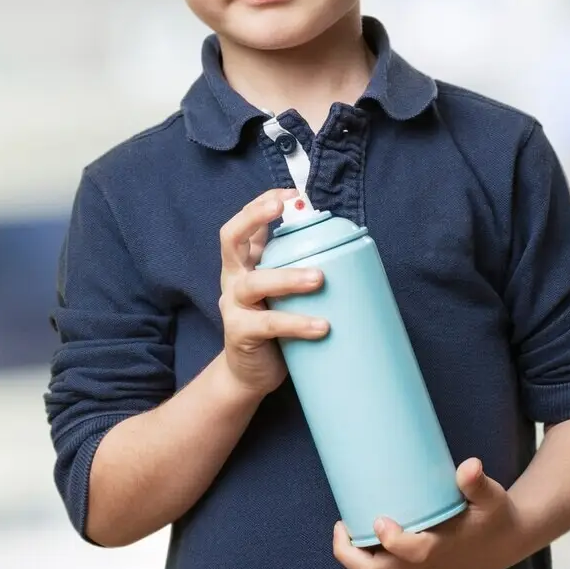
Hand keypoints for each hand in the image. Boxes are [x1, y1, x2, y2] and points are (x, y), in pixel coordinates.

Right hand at [218, 188, 327, 397]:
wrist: (250, 374)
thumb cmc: (273, 327)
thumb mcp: (282, 291)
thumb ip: (296, 268)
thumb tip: (338, 243)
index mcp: (243, 265)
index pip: (243, 225)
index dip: (260, 204)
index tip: (290, 194)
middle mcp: (233, 280)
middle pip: (231, 240)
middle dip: (255, 217)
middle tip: (285, 208)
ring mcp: (233, 307)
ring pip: (255, 283)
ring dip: (288, 277)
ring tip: (319, 278)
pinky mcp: (240, 334)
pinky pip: (269, 324)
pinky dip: (297, 323)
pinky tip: (322, 326)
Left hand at [332, 459, 528, 568]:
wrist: (501, 546)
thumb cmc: (493, 517)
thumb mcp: (491, 497)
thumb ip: (477, 483)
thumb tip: (470, 464)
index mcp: (439, 550)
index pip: (407, 551)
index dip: (390, 538)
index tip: (380, 518)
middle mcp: (423, 568)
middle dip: (349, 554)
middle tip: (340, 525)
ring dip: (354, 555)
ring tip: (345, 526)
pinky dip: (367, 558)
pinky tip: (361, 535)